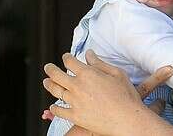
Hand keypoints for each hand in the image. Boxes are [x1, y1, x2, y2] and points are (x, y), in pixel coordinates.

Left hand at [42, 50, 172, 134]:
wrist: (126, 118)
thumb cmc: (125, 95)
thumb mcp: (117, 73)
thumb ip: (100, 63)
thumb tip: (89, 54)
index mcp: (88, 74)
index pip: (70, 62)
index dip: (66, 57)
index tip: (65, 56)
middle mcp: (77, 87)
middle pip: (57, 75)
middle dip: (51, 69)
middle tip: (48, 67)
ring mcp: (74, 102)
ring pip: (55, 91)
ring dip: (49, 85)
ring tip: (46, 82)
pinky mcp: (74, 116)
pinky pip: (59, 111)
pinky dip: (54, 108)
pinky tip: (53, 106)